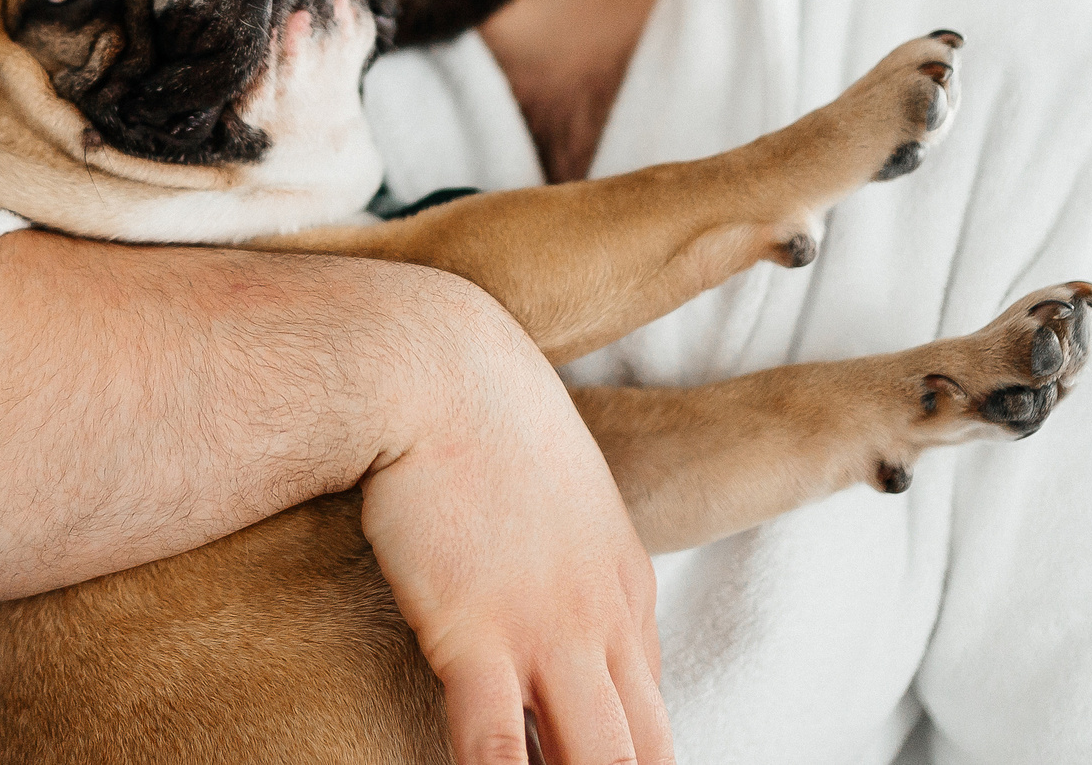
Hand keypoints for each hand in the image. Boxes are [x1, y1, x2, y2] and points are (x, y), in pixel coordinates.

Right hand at [361, 278, 673, 764]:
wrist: (440, 364)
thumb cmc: (481, 420)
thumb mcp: (558, 497)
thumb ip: (570, 568)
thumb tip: (548, 622)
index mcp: (626, 593)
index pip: (651, 721)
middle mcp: (604, 624)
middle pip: (643, 757)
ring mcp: (549, 633)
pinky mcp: (479, 634)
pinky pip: (496, 751)